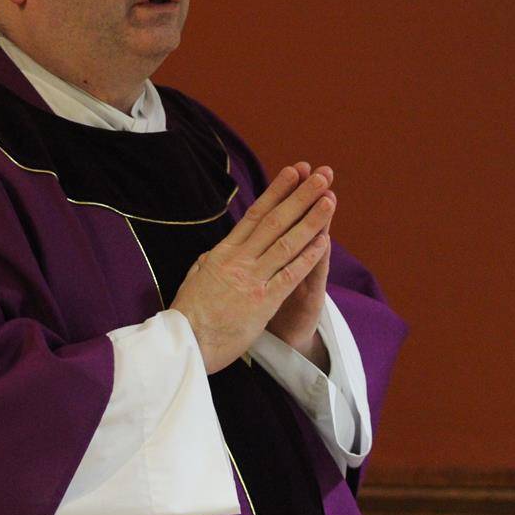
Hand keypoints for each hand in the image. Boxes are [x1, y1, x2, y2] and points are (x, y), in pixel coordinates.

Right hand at [170, 164, 333, 373]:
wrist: (185, 342)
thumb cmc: (188, 314)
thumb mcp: (195, 277)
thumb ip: (209, 261)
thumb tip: (215, 252)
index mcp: (224, 252)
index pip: (255, 215)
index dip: (276, 191)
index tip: (293, 172)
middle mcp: (240, 260)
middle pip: (276, 221)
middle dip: (300, 196)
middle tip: (321, 176)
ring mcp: (252, 279)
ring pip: (286, 243)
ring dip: (310, 220)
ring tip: (329, 200)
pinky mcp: (263, 301)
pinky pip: (290, 275)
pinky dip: (308, 257)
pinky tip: (324, 241)